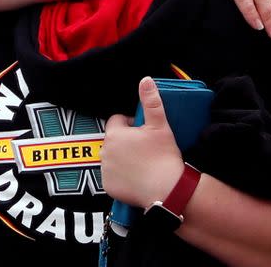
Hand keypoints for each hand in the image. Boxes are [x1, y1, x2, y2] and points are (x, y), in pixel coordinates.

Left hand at [101, 77, 183, 206]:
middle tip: (147, 147)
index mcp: (115, 134)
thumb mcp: (160, 125)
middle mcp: (104, 152)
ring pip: (114, 158)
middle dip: (127, 141)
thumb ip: (151, 101)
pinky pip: (113, 177)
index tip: (145, 132)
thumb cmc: (163, 156)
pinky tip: (138, 176)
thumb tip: (146, 80)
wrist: (167, 189)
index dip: (132, 124)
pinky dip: (123, 176)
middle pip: (115, 140)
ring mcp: (105, 171)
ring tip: (143, 163)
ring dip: (124, 158)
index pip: (118, 120)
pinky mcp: (108, 187)